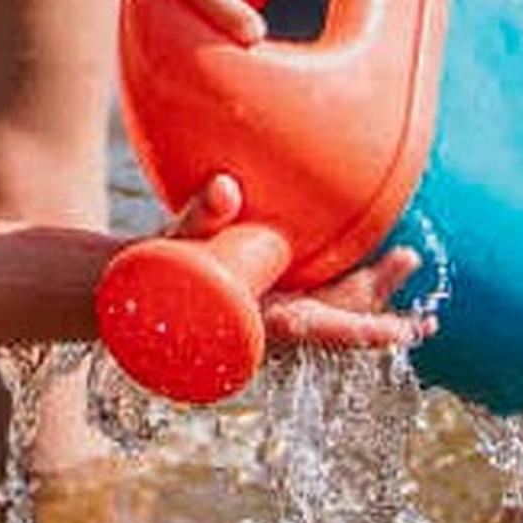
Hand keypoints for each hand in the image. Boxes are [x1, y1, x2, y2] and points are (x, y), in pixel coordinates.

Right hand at [157, 175, 427, 354]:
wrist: (114, 292)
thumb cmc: (141, 273)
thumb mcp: (169, 244)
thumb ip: (197, 217)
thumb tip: (227, 188)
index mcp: (253, 326)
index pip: (318, 332)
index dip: (361, 332)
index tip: (399, 334)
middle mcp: (266, 328)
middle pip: (334, 320)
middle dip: (376, 299)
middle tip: (407, 260)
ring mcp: (265, 316)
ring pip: (328, 309)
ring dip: (368, 292)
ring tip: (404, 260)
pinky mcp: (260, 300)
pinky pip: (312, 298)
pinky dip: (343, 286)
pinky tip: (366, 268)